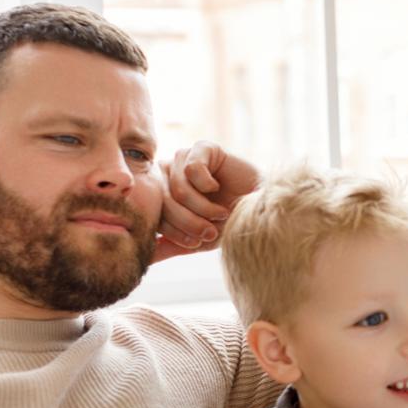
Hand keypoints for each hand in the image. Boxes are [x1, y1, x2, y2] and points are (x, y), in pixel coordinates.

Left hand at [152, 141, 259, 262]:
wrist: (262, 211)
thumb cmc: (230, 224)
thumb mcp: (197, 240)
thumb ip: (170, 246)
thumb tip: (145, 259)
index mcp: (162, 193)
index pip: (153, 213)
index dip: (173, 232)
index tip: (196, 242)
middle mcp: (169, 174)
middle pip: (163, 201)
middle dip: (188, 222)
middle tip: (210, 231)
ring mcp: (184, 159)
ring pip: (178, 188)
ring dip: (203, 207)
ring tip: (220, 213)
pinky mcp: (202, 148)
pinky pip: (192, 168)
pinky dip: (207, 184)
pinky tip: (218, 187)